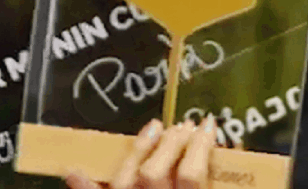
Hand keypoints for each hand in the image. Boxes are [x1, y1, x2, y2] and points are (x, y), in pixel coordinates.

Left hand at [66, 118, 216, 188]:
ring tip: (153, 129)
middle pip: (156, 172)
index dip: (201, 147)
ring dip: (139, 151)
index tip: (208, 125)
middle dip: (171, 144)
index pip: (192, 175)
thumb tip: (233, 162)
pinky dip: (84, 185)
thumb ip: (205, 181)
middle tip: (185, 126)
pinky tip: (74, 170)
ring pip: (125, 180)